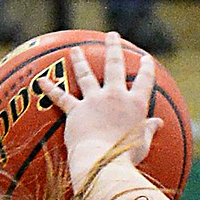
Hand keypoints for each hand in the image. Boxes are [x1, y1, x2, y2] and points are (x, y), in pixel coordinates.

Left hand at [38, 32, 162, 190]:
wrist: (102, 163)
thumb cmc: (125, 159)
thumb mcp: (142, 144)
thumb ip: (149, 130)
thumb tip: (158, 123)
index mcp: (135, 105)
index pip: (144, 81)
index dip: (146, 68)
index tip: (145, 58)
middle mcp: (115, 97)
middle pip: (114, 66)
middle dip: (113, 48)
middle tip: (111, 36)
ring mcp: (94, 102)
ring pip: (86, 75)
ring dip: (80, 61)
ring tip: (75, 50)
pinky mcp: (76, 112)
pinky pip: (61, 98)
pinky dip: (50, 90)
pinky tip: (41, 82)